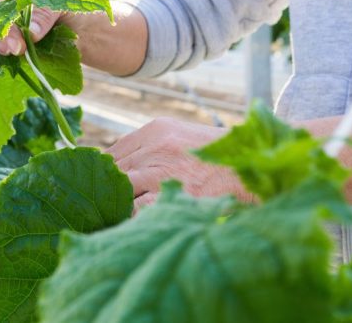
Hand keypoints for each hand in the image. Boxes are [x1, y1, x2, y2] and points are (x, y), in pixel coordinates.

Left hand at [105, 117, 250, 213]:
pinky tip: (132, 222)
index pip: (114, 151)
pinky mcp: (173, 194)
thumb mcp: (182, 134)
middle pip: (113, 169)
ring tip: (111, 214)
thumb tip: (118, 163)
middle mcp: (155, 146)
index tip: (99, 183)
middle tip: (98, 203)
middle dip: (106, 187)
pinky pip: (138, 208)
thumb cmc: (215, 155)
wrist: (252, 167)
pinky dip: (132, 216)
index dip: (103, 170)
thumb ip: (151, 145)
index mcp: (156, 129)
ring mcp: (163, 171)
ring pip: (121, 189)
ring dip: (115, 202)